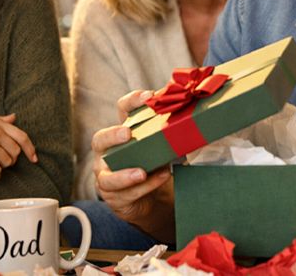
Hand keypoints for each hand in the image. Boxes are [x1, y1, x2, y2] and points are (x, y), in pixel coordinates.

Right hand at [91, 90, 173, 240]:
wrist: (148, 199)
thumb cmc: (152, 166)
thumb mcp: (160, 149)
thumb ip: (168, 134)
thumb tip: (195, 117)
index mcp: (121, 134)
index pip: (121, 111)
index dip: (132, 101)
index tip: (149, 96)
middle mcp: (107, 154)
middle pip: (100, 140)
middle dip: (112, 136)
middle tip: (127, 133)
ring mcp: (106, 177)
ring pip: (107, 176)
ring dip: (125, 174)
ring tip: (142, 172)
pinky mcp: (114, 197)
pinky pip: (126, 194)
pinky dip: (144, 187)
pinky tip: (159, 180)